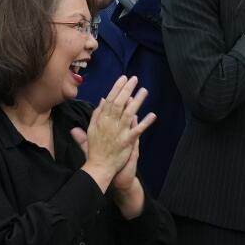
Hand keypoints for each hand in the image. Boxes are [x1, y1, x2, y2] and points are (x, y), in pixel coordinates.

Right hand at [75, 75, 156, 191]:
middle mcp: (109, 124)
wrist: (98, 166)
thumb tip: (103, 99)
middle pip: (119, 103)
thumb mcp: (91, 129)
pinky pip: (137, 130)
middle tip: (135, 79)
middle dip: (127, 89)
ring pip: (129, 113)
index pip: (110, 100)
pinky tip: (153, 115)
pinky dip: (145, 122)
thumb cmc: (95, 148)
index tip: (123, 78)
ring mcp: (119, 132)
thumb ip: (97, 114)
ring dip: (137, 101)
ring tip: (145, 90)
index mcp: (101, 120)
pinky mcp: (127, 141)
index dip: (117, 88)